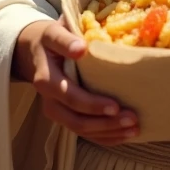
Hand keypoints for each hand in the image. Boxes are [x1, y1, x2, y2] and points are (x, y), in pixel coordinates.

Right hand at [12, 19, 138, 144]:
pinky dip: (105, 136)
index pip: (70, 96)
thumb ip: (65, 38)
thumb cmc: (51, 39)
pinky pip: (85, 133)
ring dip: (109, 132)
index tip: (115, 106)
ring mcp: (57, 111)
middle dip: (106, 123)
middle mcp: (50, 100)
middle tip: (132, 119)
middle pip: (77, 120)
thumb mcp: (54, 32)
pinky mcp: (65, 116)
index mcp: (46, 79)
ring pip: (82, 130)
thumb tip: (81, 48)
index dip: (93, 104)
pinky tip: (124, 134)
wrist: (35, 50)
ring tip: (134, 129)